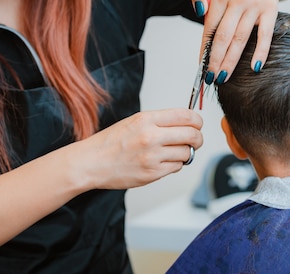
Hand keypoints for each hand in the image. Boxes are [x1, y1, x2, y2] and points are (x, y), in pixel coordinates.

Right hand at [79, 109, 202, 189]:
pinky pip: (177, 167)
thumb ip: (160, 122)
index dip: (197, 121)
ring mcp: (153, 156)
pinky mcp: (153, 173)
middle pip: (192, 135)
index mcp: (147, 119)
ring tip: (172, 152)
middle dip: (197, 138)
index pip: (186, 116)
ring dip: (185, 153)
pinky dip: (174, 164)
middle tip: (194, 140)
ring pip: (186, 153)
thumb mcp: (134, 121)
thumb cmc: (111, 142)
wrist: (92, 162)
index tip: (197, 124)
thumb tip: (186, 124)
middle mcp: (151, 136)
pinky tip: (162, 161)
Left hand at [189, 0, 289, 81]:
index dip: (204, 48)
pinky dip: (261, 52)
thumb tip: (199, 13)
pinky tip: (255, 67)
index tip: (201, 65)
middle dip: (216, 60)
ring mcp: (255, 6)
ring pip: (241, 38)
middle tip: (211, 78)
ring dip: (232, 60)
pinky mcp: (271, 10)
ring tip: (224, 76)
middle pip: (224, 36)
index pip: (209, 27)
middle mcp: (237, 0)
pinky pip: (266, 35)